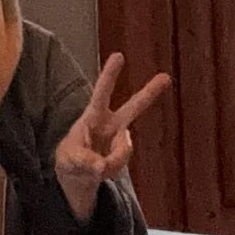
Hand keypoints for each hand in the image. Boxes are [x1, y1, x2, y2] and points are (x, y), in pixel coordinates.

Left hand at [53, 55, 169, 223]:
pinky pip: (120, 165)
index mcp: (93, 115)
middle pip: (133, 107)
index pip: (101, 92)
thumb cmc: (70, 158)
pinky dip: (109, 172)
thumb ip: (83, 161)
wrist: (77, 179)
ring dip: (108, 163)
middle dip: (150, 92)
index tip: (119, 55)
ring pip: (123, 150)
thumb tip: (102, 166)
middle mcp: (111, 124)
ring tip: (93, 166)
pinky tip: (100, 170)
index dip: (110, 75)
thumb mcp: (68, 159)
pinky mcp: (123, 155)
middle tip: (166, 77)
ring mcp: (120, 139)